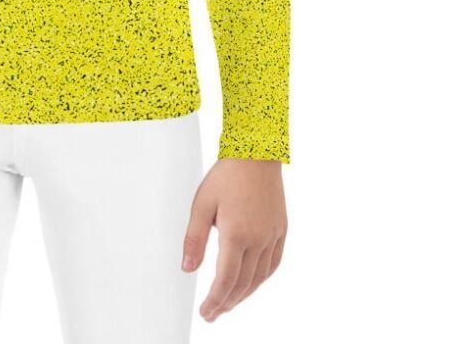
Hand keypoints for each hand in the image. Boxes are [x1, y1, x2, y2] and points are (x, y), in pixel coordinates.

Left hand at [181, 157, 286, 321]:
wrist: (256, 154)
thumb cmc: (227, 175)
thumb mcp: (202, 204)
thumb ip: (194, 238)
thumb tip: (187, 268)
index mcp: (236, 235)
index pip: (225, 280)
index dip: (215, 300)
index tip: (206, 312)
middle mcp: (258, 240)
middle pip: (243, 284)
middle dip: (227, 302)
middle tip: (213, 313)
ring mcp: (272, 236)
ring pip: (259, 277)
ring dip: (244, 295)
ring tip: (229, 303)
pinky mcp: (280, 230)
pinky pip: (273, 264)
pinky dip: (261, 279)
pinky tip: (252, 283)